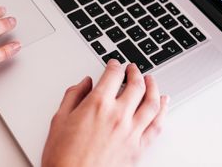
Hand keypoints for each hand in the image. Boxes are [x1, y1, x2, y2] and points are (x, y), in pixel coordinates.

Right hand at [42, 61, 169, 166]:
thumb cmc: (63, 158)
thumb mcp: (59, 120)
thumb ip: (73, 96)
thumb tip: (84, 83)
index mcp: (97, 105)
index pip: (113, 75)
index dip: (115, 65)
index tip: (114, 64)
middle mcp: (117, 116)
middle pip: (135, 85)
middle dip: (135, 72)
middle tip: (133, 69)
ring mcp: (131, 133)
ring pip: (151, 103)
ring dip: (153, 87)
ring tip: (151, 80)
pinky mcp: (138, 149)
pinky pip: (157, 126)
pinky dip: (163, 111)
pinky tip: (163, 104)